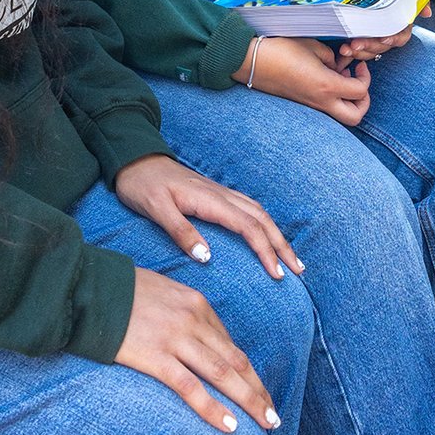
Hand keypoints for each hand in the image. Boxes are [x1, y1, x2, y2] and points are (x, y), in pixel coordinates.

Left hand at [115, 155, 302, 278]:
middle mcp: (220, 194)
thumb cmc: (143, 186)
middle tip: (298, 270)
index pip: (248, 226)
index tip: (278, 275)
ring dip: (276, 233)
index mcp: (209, 199)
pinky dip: (264, 222)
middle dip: (282, 244)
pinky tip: (266, 233)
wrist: (136, 159)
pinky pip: (248, 207)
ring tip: (290, 257)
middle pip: (261, 218)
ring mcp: (219, 192)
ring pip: (258, 211)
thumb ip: (181, 231)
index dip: (266, 251)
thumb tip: (206, 257)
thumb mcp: (156, 209)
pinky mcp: (215, 194)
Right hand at [116, 267, 281, 432]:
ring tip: (266, 423)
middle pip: (235, 361)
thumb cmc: (125, 291)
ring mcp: (177, 338)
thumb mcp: (165, 292)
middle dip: (257, 390)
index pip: (230, 344)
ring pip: (222, 374)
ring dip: (248, 401)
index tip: (260, 391)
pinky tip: (229, 425)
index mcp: (197, 303)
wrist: (93, 288)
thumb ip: (185, 314)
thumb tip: (198, 338)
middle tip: (274, 416)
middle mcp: (194, 319)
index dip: (248, 372)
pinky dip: (213, 408)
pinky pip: (191, 387)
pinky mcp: (157, 356)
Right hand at [232, 36, 370, 124]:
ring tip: (339, 78)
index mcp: (327, 86)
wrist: (252, 62)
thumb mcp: (311, 45)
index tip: (358, 65)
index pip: (360, 91)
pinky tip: (323, 79)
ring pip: (340, 115)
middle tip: (358, 83)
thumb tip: (336, 64)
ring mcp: (310, 106)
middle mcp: (321, 102)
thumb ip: (330, 56)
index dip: (365, 77)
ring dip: (347, 100)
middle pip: (355, 117)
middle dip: (363, 102)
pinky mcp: (301, 105)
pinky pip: (325, 108)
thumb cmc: (281, 51)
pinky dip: (332, 98)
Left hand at [336, 4, 427, 61]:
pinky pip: (358, 50)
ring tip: (346, 49)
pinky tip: (343, 50)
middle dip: (369, 46)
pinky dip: (350, 52)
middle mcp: (388, 34)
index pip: (401, 37)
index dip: (393, 39)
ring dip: (358, 52)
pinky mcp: (361, 37)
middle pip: (382, 46)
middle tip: (355, 44)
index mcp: (400, 25)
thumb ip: (418, 0)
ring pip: (369, 51)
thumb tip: (427, 12)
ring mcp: (374, 38)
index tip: (384, 38)